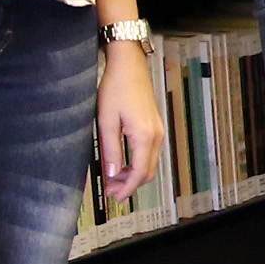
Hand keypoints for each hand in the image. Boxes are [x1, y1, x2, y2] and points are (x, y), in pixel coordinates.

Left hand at [98, 39, 166, 198]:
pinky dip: (137, 163)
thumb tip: (112, 174)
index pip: (139, 173)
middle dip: (130, 185)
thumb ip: (111, 150)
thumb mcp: (106, 121)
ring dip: (133, 175)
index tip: (114, 198)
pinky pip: (149, 153)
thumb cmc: (116, 89)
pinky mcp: (155, 126)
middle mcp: (156, 136)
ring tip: (113, 178)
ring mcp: (158, 131)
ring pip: (149, 164)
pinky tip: (122, 162)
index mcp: (145, 137)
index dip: (127, 189)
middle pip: (148, 172)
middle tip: (110, 191)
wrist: (129, 66)